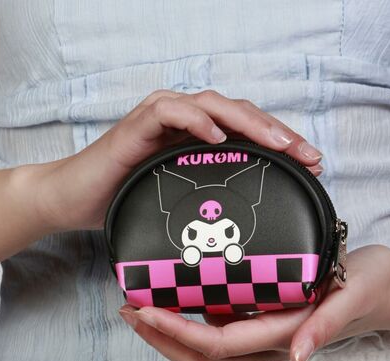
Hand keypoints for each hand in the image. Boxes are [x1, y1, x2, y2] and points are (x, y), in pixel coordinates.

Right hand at [31, 89, 322, 231]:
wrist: (77, 200)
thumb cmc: (129, 202)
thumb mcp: (182, 204)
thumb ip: (212, 201)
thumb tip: (252, 227)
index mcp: (199, 140)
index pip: (249, 133)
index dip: (283, 146)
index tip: (312, 165)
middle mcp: (185, 123)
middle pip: (240, 115)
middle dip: (278, 133)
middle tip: (309, 156)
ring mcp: (161, 120)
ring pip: (213, 105)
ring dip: (249, 123)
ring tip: (278, 145)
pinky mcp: (137, 125)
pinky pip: (170, 111)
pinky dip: (195, 119)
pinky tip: (216, 136)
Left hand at [118, 245, 389, 360]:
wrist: (385, 289)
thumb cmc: (371, 287)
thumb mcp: (354, 293)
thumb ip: (327, 325)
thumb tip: (297, 358)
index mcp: (284, 333)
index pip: (218, 343)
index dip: (177, 331)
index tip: (145, 311)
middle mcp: (270, 340)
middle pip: (202, 355)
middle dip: (161, 337)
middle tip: (130, 309)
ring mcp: (266, 334)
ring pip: (207, 347)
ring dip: (170, 332)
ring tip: (142, 307)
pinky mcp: (267, 321)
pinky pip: (221, 329)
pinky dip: (191, 320)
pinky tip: (180, 298)